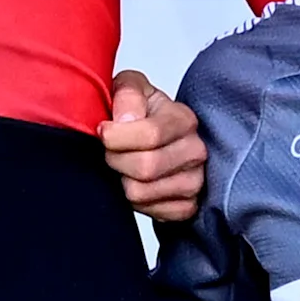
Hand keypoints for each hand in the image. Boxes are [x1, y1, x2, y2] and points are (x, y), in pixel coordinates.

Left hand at [100, 72, 205, 222]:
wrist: (152, 139)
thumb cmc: (141, 113)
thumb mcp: (130, 87)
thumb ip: (127, 93)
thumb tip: (126, 120)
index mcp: (184, 119)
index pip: (151, 134)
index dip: (117, 136)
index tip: (104, 131)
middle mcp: (196, 151)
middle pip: (146, 167)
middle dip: (116, 159)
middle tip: (110, 152)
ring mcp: (195, 181)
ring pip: (142, 193)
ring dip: (122, 181)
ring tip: (123, 167)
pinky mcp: (187, 207)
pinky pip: (151, 212)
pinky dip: (135, 201)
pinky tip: (135, 183)